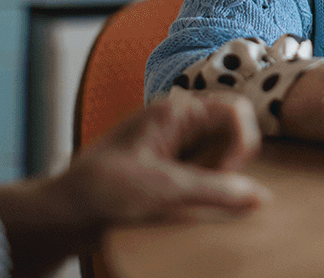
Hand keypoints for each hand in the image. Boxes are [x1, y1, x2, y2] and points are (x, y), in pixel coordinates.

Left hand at [60, 90, 268, 224]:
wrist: (64, 212)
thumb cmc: (104, 191)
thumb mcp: (165, 191)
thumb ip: (216, 190)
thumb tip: (259, 196)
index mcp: (175, 112)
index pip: (236, 111)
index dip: (242, 144)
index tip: (225, 176)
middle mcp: (176, 119)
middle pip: (230, 129)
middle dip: (230, 161)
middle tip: (210, 189)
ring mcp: (172, 140)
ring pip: (218, 149)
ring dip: (218, 175)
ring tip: (192, 197)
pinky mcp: (167, 162)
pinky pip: (203, 165)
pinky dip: (205, 184)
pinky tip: (187, 201)